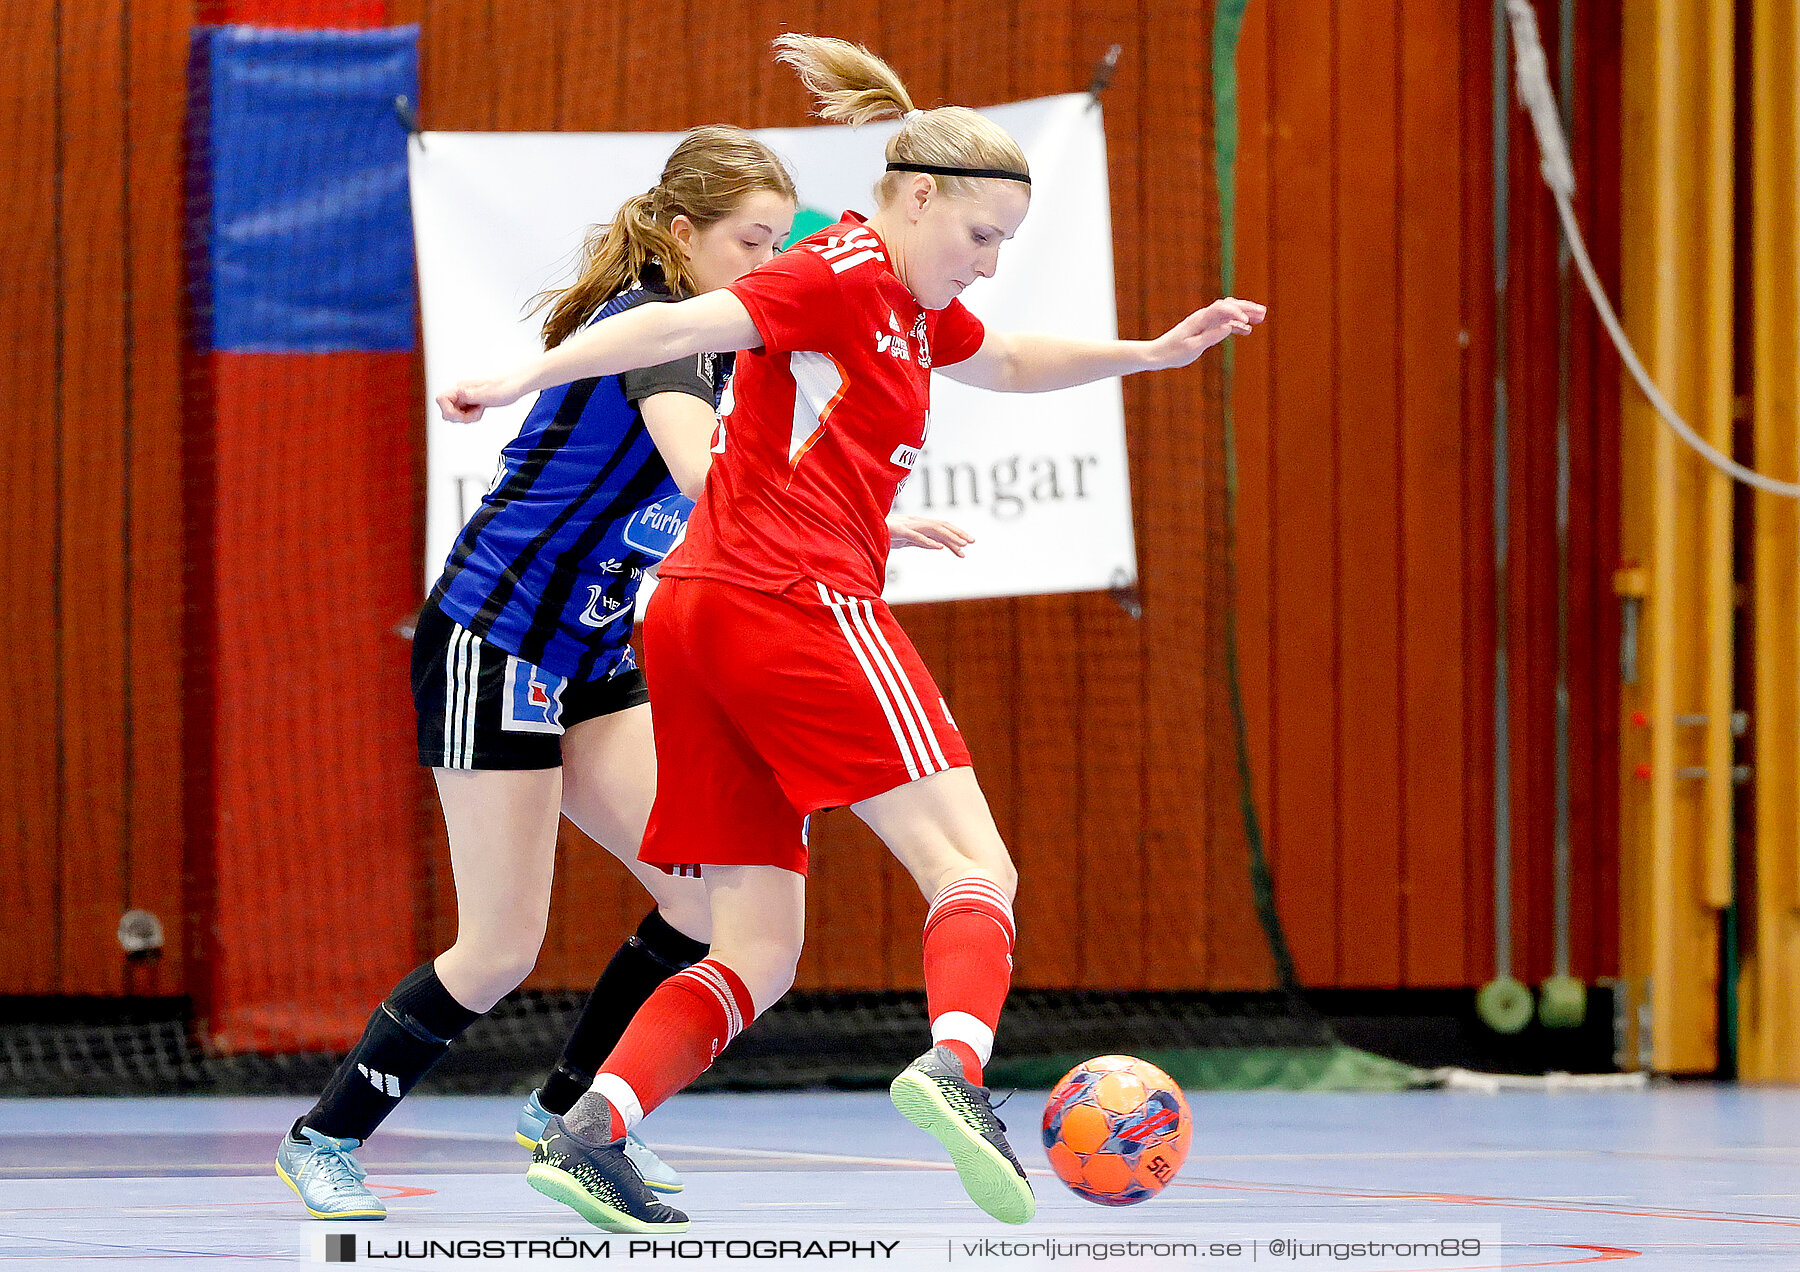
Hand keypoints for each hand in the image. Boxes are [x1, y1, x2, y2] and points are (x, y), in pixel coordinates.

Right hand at [435, 376, 524, 422]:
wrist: (517, 382)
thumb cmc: (506, 386)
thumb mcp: (490, 394)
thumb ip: (472, 394)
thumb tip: (458, 392)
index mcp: (462, 387)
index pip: (440, 399)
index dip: (449, 411)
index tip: (463, 414)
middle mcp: (461, 391)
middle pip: (447, 410)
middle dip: (460, 418)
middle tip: (476, 412)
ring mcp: (466, 396)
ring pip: (456, 414)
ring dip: (467, 418)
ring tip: (481, 410)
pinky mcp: (472, 401)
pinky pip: (464, 413)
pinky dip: (472, 416)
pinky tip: (482, 409)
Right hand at [888, 514, 973, 555]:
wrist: (864, 527)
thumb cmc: (884, 533)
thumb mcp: (906, 539)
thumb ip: (921, 541)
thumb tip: (937, 545)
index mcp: (918, 524)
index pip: (941, 527)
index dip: (955, 533)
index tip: (968, 543)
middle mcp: (915, 522)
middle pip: (941, 526)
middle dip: (958, 533)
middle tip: (972, 542)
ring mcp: (908, 526)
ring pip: (933, 530)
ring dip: (948, 537)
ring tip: (961, 545)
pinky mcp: (899, 531)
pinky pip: (916, 537)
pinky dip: (928, 542)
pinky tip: (939, 548)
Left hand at [1147, 297, 1266, 369]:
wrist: (1158, 354)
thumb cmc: (1173, 352)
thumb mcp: (1193, 347)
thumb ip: (1211, 336)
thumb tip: (1229, 326)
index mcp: (1199, 319)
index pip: (1221, 308)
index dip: (1235, 312)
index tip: (1246, 321)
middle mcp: (1203, 317)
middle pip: (1228, 306)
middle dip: (1246, 308)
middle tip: (1263, 312)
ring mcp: (1205, 322)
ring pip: (1228, 313)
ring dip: (1244, 314)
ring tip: (1261, 317)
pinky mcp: (1205, 329)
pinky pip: (1223, 323)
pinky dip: (1236, 325)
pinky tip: (1247, 330)